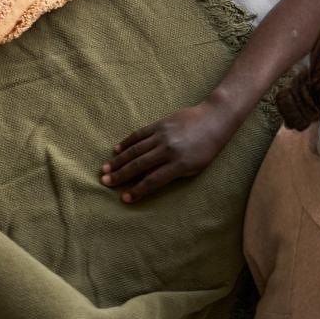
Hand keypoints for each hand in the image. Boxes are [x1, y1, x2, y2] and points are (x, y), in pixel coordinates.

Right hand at [101, 103, 239, 203]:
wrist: (214, 119)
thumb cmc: (207, 149)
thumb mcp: (195, 167)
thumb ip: (172, 174)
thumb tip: (148, 179)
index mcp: (179, 164)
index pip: (153, 181)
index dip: (137, 191)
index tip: (124, 198)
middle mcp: (168, 150)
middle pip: (139, 165)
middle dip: (120, 176)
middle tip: (105, 182)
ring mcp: (162, 135)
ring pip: (135, 150)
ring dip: (118, 161)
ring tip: (105, 169)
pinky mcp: (160, 124)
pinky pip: (139, 134)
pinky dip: (126, 142)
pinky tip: (116, 150)